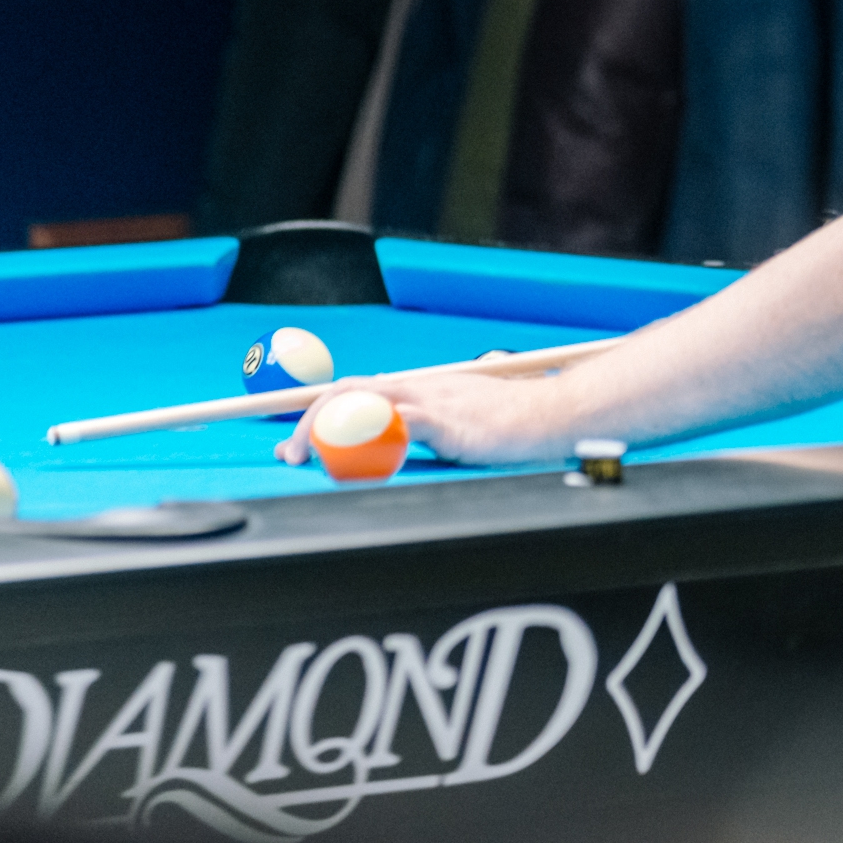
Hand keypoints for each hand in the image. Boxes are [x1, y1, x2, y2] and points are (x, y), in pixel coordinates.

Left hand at [274, 371, 583, 468]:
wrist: (555, 413)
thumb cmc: (518, 418)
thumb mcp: (468, 411)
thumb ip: (441, 413)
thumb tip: (414, 419)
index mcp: (422, 386)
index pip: (359, 390)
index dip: (320, 411)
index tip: (295, 440)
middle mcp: (421, 386)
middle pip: (348, 391)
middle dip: (308, 420)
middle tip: (288, 454)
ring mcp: (432, 402)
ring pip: (362, 403)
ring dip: (324, 429)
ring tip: (305, 457)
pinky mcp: (447, 421)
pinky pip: (399, 422)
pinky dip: (369, 433)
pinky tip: (350, 453)